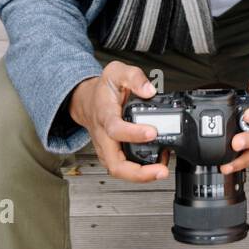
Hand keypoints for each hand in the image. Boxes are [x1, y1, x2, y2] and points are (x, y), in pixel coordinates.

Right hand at [68, 61, 170, 182]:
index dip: (133, 133)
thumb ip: (134, 77)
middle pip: (115, 164)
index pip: (116, 129)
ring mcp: (106, 148)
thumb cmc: (102, 89)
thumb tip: (150, 90)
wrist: (87, 100)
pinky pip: (123, 169)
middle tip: (160, 170)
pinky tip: (156, 165)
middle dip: (138, 173)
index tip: (152, 132)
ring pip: (119, 170)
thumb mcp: (116, 72)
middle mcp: (104, 136)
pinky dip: (139, 172)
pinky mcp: (111, 154)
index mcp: (105, 115)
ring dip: (141, 176)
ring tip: (162, 170)